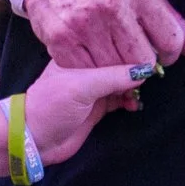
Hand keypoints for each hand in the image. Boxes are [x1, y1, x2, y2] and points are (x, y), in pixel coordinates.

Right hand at [23, 0, 184, 72]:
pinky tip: (91, 53)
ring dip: (116, 69)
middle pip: (143, 62)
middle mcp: (112, 7)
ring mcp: (84, 25)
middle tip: (134, 55)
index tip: (160, 52)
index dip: (170, 54)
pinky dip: (92, 69)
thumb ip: (174, 21)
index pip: (171, 41)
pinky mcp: (61, 39)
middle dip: (144, 65)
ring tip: (112, 53)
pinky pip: (87, 72)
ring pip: (115, 71)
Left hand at [25, 57, 154, 163]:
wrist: (33, 141)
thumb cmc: (51, 107)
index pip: (110, 45)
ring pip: (122, 82)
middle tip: (151, 78)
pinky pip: (120, 99)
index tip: (150, 55)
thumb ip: (113, 76)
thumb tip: (145, 69)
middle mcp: (86, 68)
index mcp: (78, 54)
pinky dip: (129, 101)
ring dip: (133, 88)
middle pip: (118, 63)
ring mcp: (92, 88)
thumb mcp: (82, 86)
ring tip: (139, 94)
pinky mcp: (97, 107)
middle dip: (135, 70)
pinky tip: (134, 104)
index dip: (129, 50)